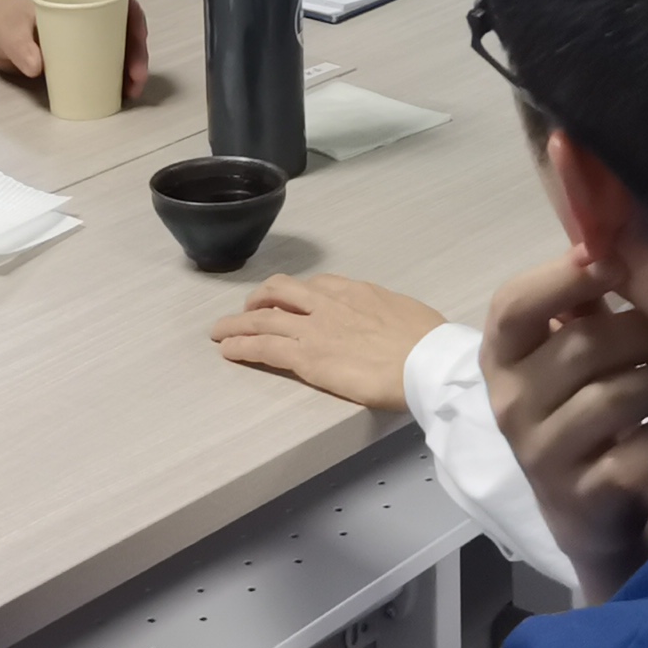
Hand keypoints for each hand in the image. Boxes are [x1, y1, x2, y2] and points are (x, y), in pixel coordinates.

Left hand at [0, 0, 151, 101]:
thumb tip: (38, 68)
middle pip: (123, 30)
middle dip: (136, 55)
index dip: (136, 23)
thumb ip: (21, 47)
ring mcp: (79, 35)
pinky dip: (111, 76)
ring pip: (115, 49)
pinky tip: (116, 92)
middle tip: (134, 81)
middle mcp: (85, 14)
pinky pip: (98, 62)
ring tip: (128, 92)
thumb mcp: (8, 30)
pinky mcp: (71, 54)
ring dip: (127, 69)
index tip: (137, 46)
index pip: (120, 3)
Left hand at [211, 275, 448, 411]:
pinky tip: (228, 350)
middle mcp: (329, 303)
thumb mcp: (407, 313)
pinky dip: (241, 346)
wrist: (426, 362)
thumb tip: (391, 324)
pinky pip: (264, 348)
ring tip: (221, 331)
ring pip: (263, 318)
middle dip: (258, 300)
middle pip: (279, 292)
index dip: (294, 294)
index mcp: (355, 292)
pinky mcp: (306, 356)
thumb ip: (388, 315)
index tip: (287, 301)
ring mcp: (314, 328)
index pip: (314, 286)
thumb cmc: (427, 342)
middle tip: (248, 311)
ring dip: (237, 323)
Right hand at [483, 250, 647, 606]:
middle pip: (584, 346)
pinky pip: (638, 454)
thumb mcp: (567, 348)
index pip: (514, 306)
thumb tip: (617, 223)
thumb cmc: (581, 404)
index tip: (614, 262)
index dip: (563, 278)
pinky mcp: (580, 499)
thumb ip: (583, 290)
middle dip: (646, 332)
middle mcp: (509, 404)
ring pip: (615, 398)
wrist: (582, 510)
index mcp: (501, 355)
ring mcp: (541, 455)